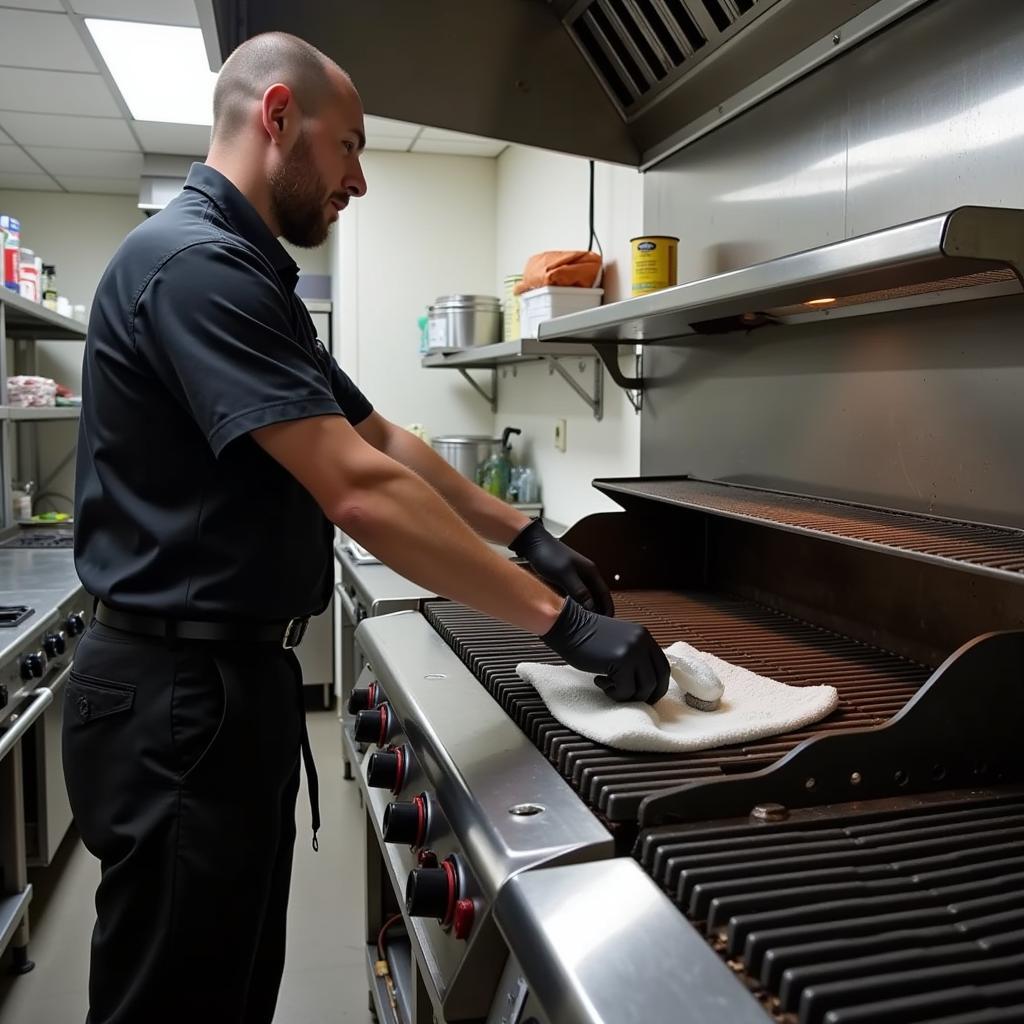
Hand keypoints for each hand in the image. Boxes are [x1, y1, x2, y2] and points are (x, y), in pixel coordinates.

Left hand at [510, 520, 613, 616]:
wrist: (533, 544)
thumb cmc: (548, 554)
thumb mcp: (564, 574)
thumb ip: (579, 591)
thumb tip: (591, 607)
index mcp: (591, 572)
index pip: (605, 595)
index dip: (608, 610)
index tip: (607, 623)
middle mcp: (586, 575)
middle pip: (596, 598)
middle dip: (597, 612)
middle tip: (594, 627)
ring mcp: (576, 578)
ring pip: (585, 598)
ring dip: (586, 609)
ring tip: (583, 624)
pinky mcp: (566, 580)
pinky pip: (574, 596)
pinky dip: (575, 605)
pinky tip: (570, 613)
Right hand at [541, 598, 668, 704]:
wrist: (568, 626)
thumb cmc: (588, 637)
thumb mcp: (619, 642)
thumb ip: (635, 655)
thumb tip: (645, 683)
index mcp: (645, 637)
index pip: (663, 668)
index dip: (657, 686)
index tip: (645, 696)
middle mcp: (643, 642)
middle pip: (658, 680)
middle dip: (646, 695)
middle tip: (628, 698)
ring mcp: (633, 651)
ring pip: (643, 688)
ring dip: (626, 695)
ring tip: (609, 686)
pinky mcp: (620, 660)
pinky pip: (625, 689)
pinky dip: (613, 692)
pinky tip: (599, 680)